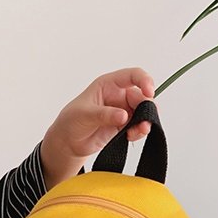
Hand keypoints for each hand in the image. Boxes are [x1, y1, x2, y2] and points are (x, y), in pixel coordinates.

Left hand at [41, 68, 154, 187]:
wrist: (68, 142)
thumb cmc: (72, 121)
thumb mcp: (85, 115)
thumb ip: (105, 114)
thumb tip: (124, 115)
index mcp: (108, 84)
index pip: (132, 75)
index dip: (144, 81)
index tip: (149, 92)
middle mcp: (118, 95)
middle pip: (140, 96)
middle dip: (146, 107)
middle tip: (144, 121)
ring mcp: (122, 110)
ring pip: (142, 112)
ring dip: (144, 121)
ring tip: (140, 130)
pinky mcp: (123, 125)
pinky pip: (137, 126)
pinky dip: (139, 131)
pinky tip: (132, 136)